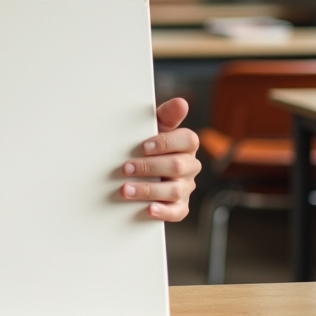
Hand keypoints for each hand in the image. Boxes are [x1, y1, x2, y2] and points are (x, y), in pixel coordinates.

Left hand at [120, 97, 199, 220]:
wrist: (141, 170)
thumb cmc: (148, 143)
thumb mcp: (155, 126)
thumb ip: (166, 115)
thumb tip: (181, 103)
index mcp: (187, 144)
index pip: (188, 140)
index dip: (166, 143)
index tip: (144, 146)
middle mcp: (190, 166)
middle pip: (178, 166)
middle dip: (149, 167)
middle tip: (126, 168)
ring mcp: (185, 187)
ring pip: (174, 190)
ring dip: (148, 190)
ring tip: (125, 189)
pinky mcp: (179, 206)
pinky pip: (177, 212)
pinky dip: (164, 212)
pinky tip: (148, 209)